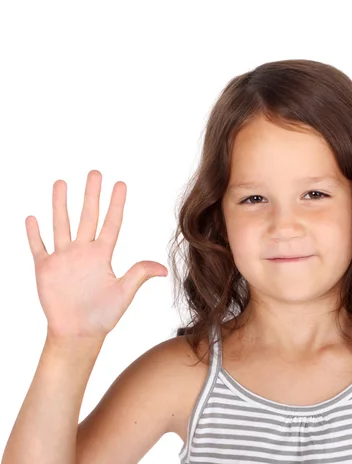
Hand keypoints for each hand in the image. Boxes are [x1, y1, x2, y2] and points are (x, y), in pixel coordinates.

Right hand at [25, 170, 168, 341]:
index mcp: (103, 254)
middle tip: (95, 172)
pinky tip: (32, 217)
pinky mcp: (46, 269)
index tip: (120, 184)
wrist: (78, 334)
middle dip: (91, 194)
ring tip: (61, 182)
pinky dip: (34, 233)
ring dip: (60, 204)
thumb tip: (164, 270)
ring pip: (61, 224)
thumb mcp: (124, 294)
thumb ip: (139, 275)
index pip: (111, 223)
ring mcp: (64, 258)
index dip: (115, 204)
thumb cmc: (103, 316)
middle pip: (87, 216)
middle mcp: (84, 251)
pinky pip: (38, 247)